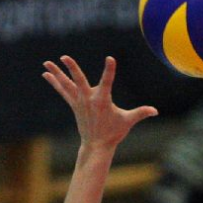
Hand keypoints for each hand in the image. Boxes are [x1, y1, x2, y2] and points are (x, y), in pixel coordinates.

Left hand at [42, 55, 157, 149]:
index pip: (107, 82)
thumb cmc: (114, 132)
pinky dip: (55, 82)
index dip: (109, 70)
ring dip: (56, 73)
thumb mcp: (128, 121)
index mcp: (103, 101)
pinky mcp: (74, 104)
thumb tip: (155, 111)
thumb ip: (141, 113)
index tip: (110, 58)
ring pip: (66, 84)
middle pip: (79, 80)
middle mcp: (89, 99)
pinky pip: (63, 91)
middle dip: (72, 69)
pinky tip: (46, 73)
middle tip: (64, 57)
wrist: (97, 145)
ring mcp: (79, 102)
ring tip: (46, 62)